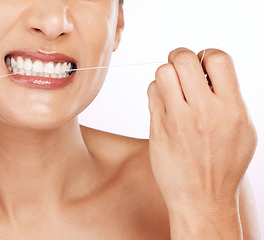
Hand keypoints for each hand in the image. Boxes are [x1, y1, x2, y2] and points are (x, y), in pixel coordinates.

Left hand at [147, 48, 256, 236]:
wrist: (201, 198)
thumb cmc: (224, 164)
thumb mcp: (242, 130)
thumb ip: (229, 97)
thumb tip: (210, 71)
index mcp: (231, 109)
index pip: (217, 59)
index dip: (207, 56)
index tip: (204, 67)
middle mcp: (203, 112)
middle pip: (183, 59)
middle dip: (181, 57)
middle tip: (181, 68)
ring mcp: (177, 119)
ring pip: (162, 73)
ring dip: (167, 74)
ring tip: (174, 87)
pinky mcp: (158, 128)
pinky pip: (152, 93)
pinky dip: (157, 91)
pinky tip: (165, 104)